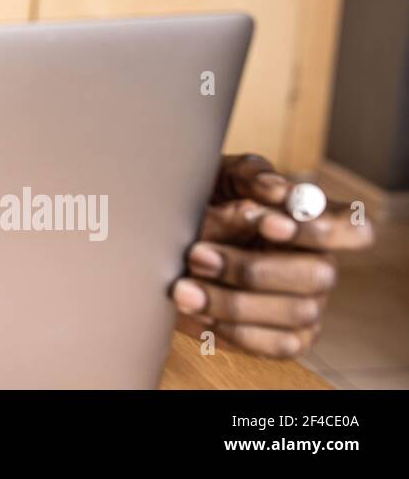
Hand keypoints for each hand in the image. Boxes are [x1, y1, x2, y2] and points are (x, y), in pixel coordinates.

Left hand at [170, 153, 374, 358]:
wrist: (169, 239)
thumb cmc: (205, 202)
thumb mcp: (221, 177)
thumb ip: (250, 177)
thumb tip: (277, 190)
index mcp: (311, 222)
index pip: (351, 229)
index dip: (319, 229)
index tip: (273, 224)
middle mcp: (317, 264)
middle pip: (319, 274)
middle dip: (253, 267)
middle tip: (196, 255)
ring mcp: (307, 304)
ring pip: (295, 311)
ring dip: (232, 301)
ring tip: (182, 288)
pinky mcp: (288, 337)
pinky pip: (277, 344)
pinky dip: (235, 329)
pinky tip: (199, 311)